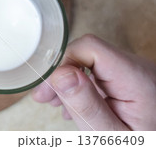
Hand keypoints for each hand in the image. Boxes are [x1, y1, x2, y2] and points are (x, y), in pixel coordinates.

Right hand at [33, 34, 155, 129]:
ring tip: (57, 105)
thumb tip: (60, 74)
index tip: (49, 88)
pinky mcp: (132, 81)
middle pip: (88, 55)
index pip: (89, 47)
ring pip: (91, 64)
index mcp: (137, 79)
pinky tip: (76, 106)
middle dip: (63, 75)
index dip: (63, 63)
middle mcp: (139, 69)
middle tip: (45, 99)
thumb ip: (87, 106)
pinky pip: (101, 74)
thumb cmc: (140, 147)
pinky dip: (83, 87)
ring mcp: (136, 74)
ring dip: (70, 82)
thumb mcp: (110, 136)